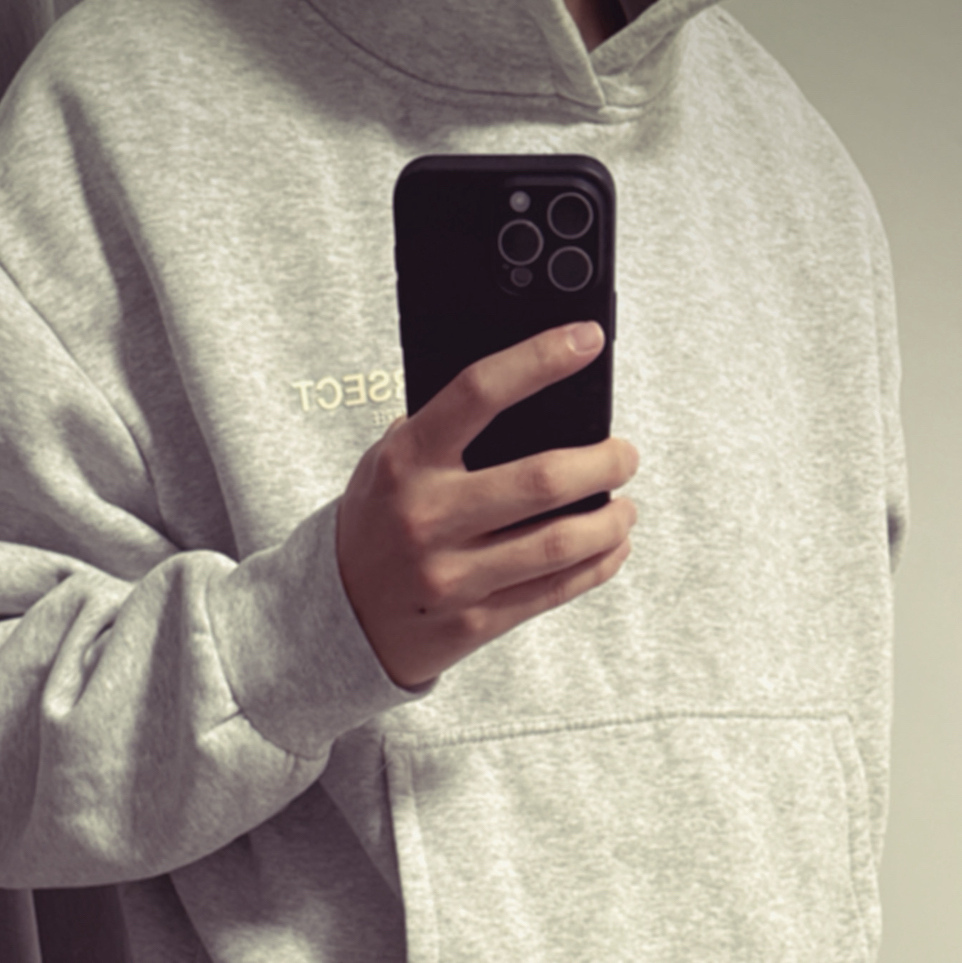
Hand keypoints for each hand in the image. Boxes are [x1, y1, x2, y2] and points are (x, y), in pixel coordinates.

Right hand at [335, 323, 638, 690]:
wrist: (337, 618)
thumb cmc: (379, 523)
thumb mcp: (388, 463)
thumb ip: (443, 429)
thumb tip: (531, 389)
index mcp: (406, 462)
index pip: (478, 392)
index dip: (540, 359)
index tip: (587, 339)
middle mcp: (427, 518)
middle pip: (542, 480)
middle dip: (604, 462)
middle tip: (624, 455)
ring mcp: (450, 576)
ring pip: (559, 543)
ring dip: (610, 521)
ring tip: (623, 506)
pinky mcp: (472, 622)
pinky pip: (553, 592)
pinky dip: (597, 565)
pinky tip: (611, 547)